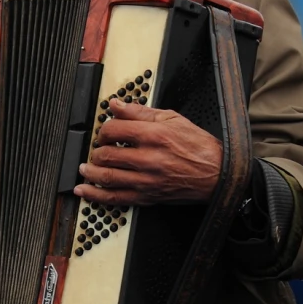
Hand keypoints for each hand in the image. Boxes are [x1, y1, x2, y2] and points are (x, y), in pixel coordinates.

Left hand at [74, 99, 222, 206]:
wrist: (218, 173)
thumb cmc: (198, 146)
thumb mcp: (171, 118)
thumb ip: (140, 112)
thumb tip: (117, 104)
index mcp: (154, 136)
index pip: (114, 130)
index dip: (104, 129)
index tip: (105, 130)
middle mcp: (148, 159)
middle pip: (107, 154)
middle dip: (96, 150)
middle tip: (97, 148)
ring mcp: (147, 181)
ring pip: (107, 177)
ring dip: (90, 172)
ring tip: (84, 168)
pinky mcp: (148, 197)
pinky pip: (116, 199)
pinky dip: (96, 196)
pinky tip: (85, 191)